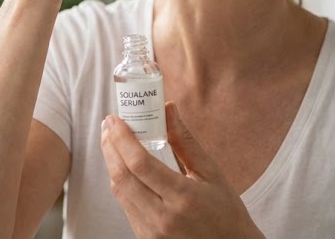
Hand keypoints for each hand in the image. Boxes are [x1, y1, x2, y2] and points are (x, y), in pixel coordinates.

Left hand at [100, 102, 264, 238]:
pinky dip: (122, 182)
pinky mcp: (146, 238)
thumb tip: (168, 108)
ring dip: (112, 164)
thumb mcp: (212, 173)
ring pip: (120, 192)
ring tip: (113, 141)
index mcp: (184, 197)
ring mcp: (151, 231)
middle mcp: (163, 217)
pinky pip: (126, 206)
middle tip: (108, 125)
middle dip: (110, 147)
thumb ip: (185, 141)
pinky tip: (125, 167)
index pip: (140, 164)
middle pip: (122, 177)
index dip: (122, 138)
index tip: (114, 119)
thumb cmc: (226, 212)